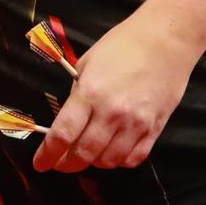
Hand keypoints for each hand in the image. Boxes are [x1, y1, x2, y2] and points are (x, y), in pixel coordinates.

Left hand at [32, 14, 197, 171]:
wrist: (165, 40)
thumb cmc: (122, 45)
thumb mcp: (87, 64)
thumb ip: (77, 95)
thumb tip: (69, 122)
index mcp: (90, 93)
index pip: (63, 134)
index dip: (48, 155)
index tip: (40, 164)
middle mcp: (112, 113)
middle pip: (84, 154)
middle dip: (67, 164)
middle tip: (61, 162)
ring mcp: (135, 123)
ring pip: (108, 160)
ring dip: (93, 163)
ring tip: (88, 154)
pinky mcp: (155, 128)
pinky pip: (133, 158)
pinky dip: (119, 161)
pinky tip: (113, 152)